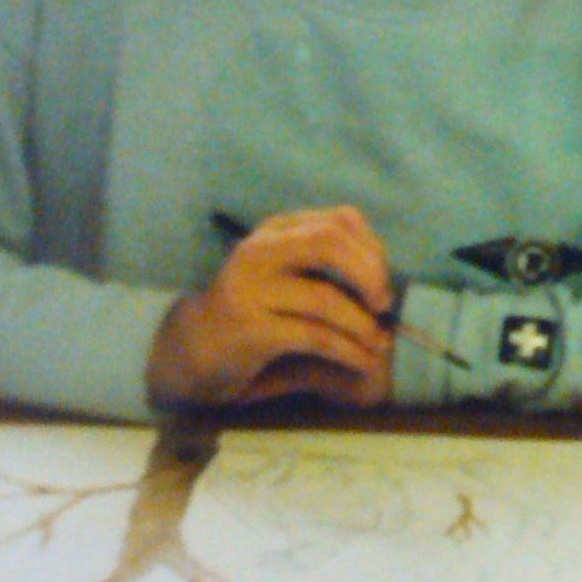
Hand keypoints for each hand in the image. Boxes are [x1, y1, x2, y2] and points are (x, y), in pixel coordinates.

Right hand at [147, 206, 395, 408]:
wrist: (195, 349)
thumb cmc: (254, 312)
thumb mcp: (285, 276)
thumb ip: (324, 266)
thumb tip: (386, 282)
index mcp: (275, 231)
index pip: (338, 220)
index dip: (372, 248)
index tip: (382, 280)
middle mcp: (259, 252)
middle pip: (329, 242)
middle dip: (369, 273)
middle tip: (383, 305)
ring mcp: (251, 290)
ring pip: (326, 298)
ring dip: (363, 325)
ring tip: (378, 343)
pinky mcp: (250, 329)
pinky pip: (314, 336)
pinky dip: (348, 351)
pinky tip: (362, 361)